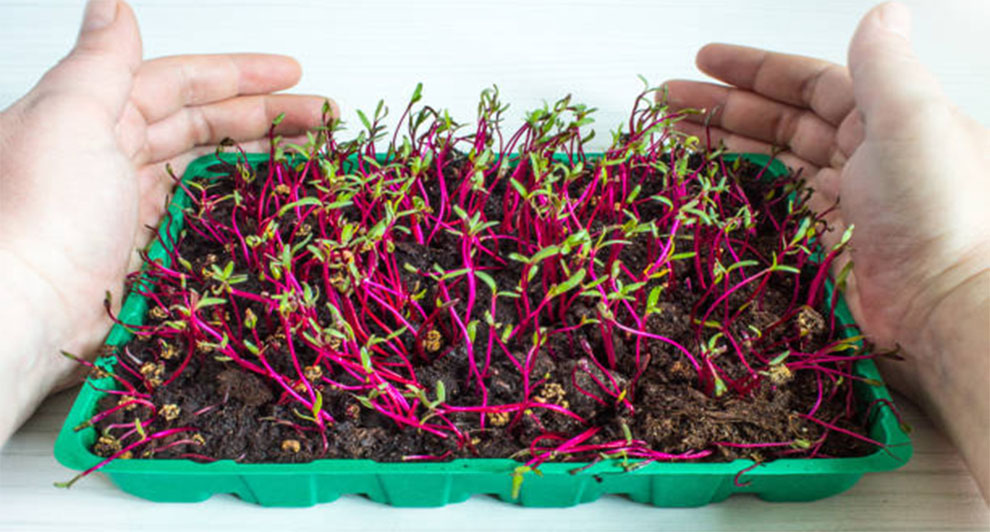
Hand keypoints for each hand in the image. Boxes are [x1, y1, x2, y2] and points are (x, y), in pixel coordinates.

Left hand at [0, 0, 333, 435]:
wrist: (24, 312)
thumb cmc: (41, 212)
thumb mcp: (71, 116)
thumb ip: (102, 61)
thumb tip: (113, 4)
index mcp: (96, 115)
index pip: (179, 83)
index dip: (238, 75)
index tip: (290, 73)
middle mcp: (115, 156)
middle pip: (204, 123)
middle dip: (264, 115)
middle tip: (319, 117)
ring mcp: (135, 206)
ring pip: (210, 169)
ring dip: (260, 157)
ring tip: (307, 154)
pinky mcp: (149, 250)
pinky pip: (206, 215)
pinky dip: (242, 204)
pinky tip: (270, 202)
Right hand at [664, 2, 988, 499]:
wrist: (947, 300)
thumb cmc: (931, 204)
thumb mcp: (909, 119)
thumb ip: (884, 64)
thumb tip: (881, 10)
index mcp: (883, 115)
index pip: (808, 82)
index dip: (755, 68)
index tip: (703, 60)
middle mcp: (864, 152)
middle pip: (782, 119)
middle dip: (725, 104)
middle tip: (670, 100)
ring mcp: (846, 198)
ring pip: (775, 159)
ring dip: (727, 142)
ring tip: (677, 135)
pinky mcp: (829, 240)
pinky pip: (779, 202)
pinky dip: (745, 187)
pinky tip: (715, 180)